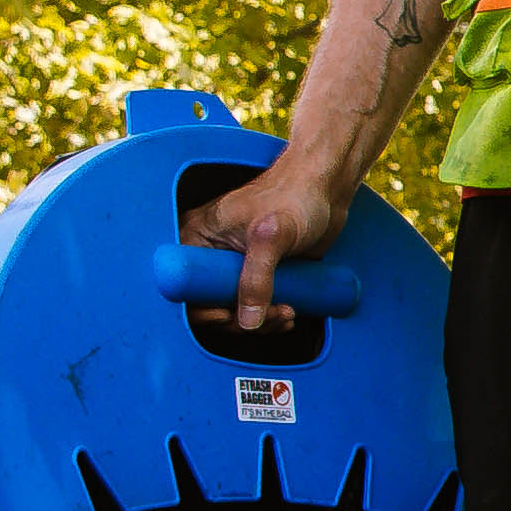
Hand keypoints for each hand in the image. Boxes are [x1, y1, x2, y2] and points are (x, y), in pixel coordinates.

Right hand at [188, 158, 349, 339]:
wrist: (327, 189)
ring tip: (286, 312)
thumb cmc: (297, 196)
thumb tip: (248, 321)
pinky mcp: (260, 274)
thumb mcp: (271, 237)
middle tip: (268, 315)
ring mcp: (237, 266)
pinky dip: (270, 317)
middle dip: (239, 319)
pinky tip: (288, 313)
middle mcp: (212, 254)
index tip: (226, 314)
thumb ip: (256, 279)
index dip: (199, 309)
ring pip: (236, 310)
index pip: (183, 286)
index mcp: (198, 238)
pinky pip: (257, 307)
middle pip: (209, 304)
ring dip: (260, 321)